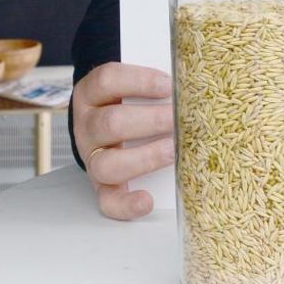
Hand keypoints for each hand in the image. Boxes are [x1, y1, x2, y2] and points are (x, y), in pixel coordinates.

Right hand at [71, 62, 173, 219]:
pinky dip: (126, 204)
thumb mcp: (137, 81)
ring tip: (175, 149)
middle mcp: (88, 125)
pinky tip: (147, 200)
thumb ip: (159, 81)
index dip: (139, 81)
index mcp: (93, 93)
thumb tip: (195, 79)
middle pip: (111, 123)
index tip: (169, 85)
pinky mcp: (101, 184)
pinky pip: (106, 200)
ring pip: (106, 163)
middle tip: (181, 119)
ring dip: (146, 157)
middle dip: (152, 121)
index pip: (107, 80)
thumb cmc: (132, 98)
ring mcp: (93, 156)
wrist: (110, 120)